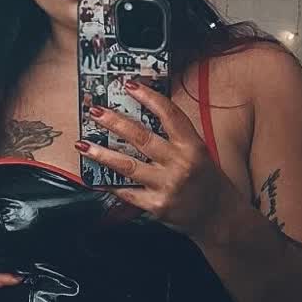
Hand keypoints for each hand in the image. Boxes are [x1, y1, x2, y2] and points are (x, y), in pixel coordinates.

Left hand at [75, 80, 238, 237]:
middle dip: (114, 122)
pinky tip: (95, 177)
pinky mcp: (157, 206)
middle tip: (95, 111)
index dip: (149, 97)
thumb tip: (141, 117)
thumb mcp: (198, 152)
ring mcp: (168, 186)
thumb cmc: (206, 180)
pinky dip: (110, 183)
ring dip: (101, 154)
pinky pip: (127, 192)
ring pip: (127, 166)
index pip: (169, 115)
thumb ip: (174, 137)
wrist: (219, 217)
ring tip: (82, 145)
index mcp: (192, 146)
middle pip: (141, 138)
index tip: (129, 84)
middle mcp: (180, 164)